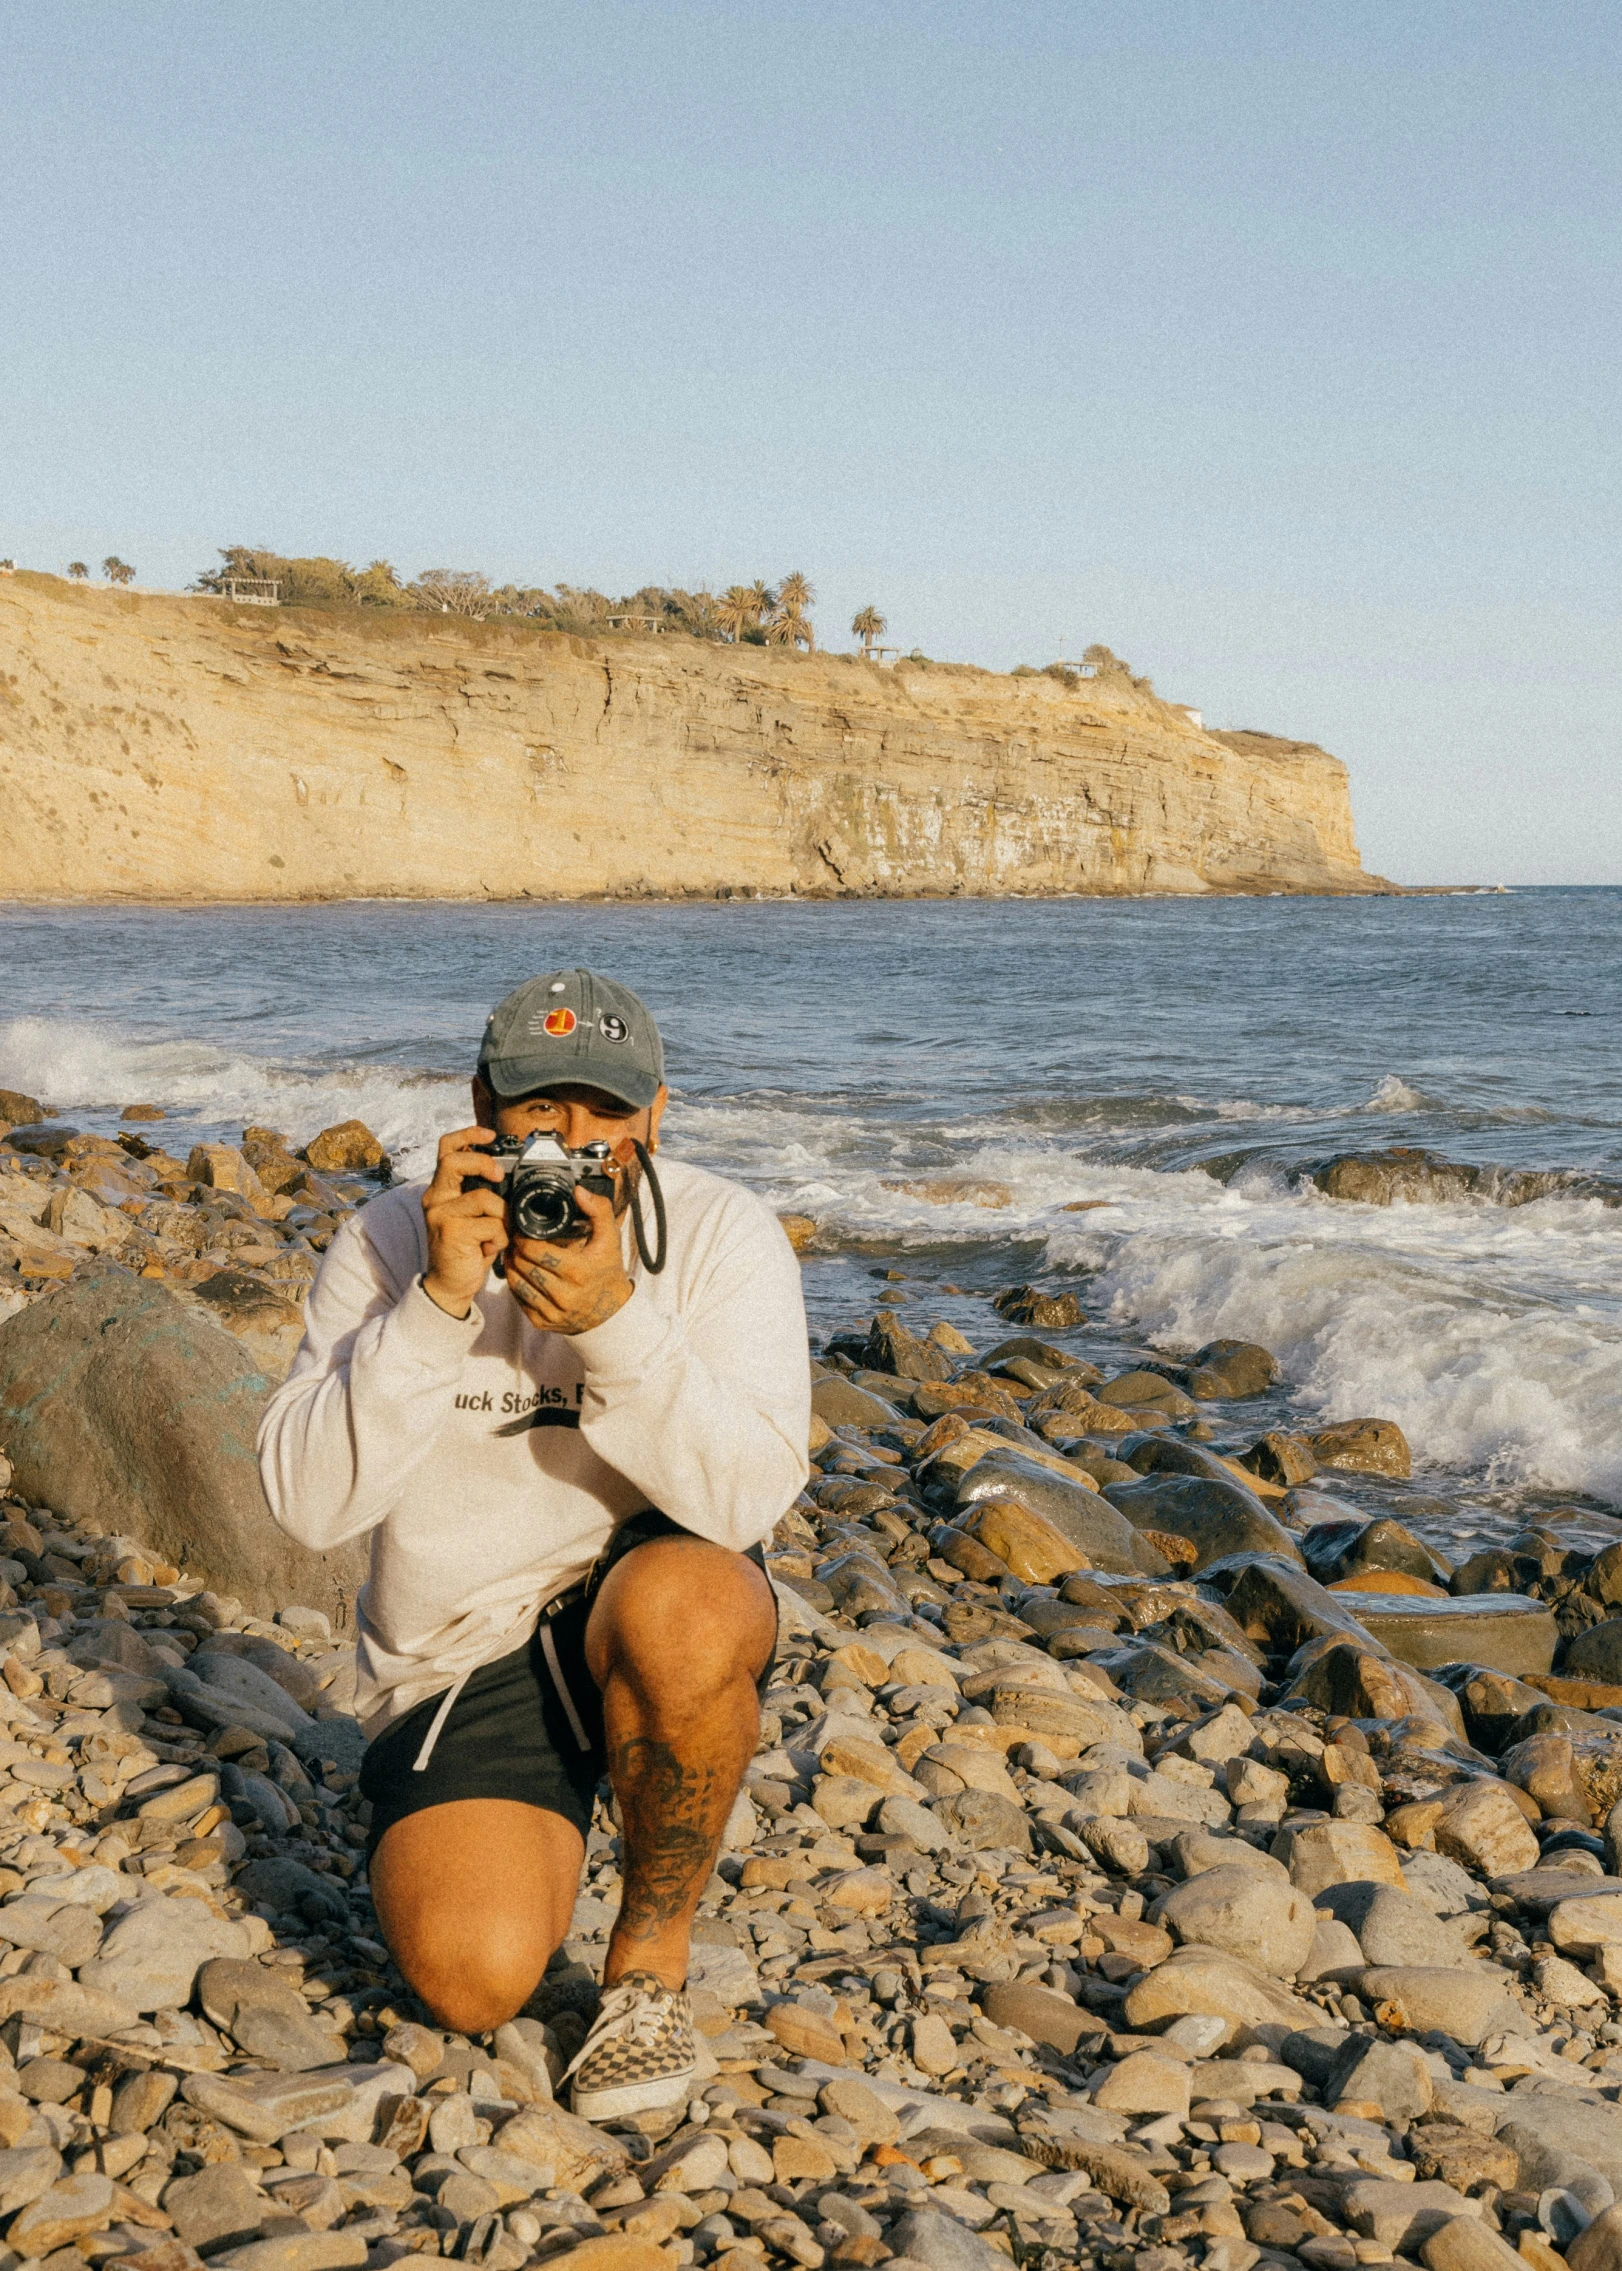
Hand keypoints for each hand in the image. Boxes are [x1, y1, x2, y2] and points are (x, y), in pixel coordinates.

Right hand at [421, 1125, 507, 1318]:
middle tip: (499, 1176)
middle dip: (483, 1163)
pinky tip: (490, 1248)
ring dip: (501, 1217)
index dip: (468, 1134)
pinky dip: (499, 1238)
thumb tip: (508, 1176)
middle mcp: (435, 1198)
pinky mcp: (450, 1232)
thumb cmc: (466, 1248)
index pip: (446, 1148)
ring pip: (483, 1197)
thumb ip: (482, 1193)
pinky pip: (491, 1225)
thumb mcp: (473, 1215)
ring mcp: (440, 1214)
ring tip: (496, 1234)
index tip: (490, 1134)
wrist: (450, 1285)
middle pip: (454, 1161)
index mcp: (442, 1189)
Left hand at [503, 1183, 633, 1336]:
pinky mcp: (542, 1322)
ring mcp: (552, 1311)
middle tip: (514, 1240)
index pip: (535, 1252)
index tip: (522, 1231)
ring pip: (516, 1283)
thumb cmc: (607, 1270)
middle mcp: (564, 1294)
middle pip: (522, 1266)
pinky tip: (519, 1272)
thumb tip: (578, 1190)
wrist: (612, 1312)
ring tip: (513, 1253)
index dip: (523, 1239)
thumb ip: (598, 1210)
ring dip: (511, 1265)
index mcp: (578, 1271)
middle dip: (515, 1250)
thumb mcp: (610, 1238)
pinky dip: (515, 1284)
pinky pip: (518, 1300)